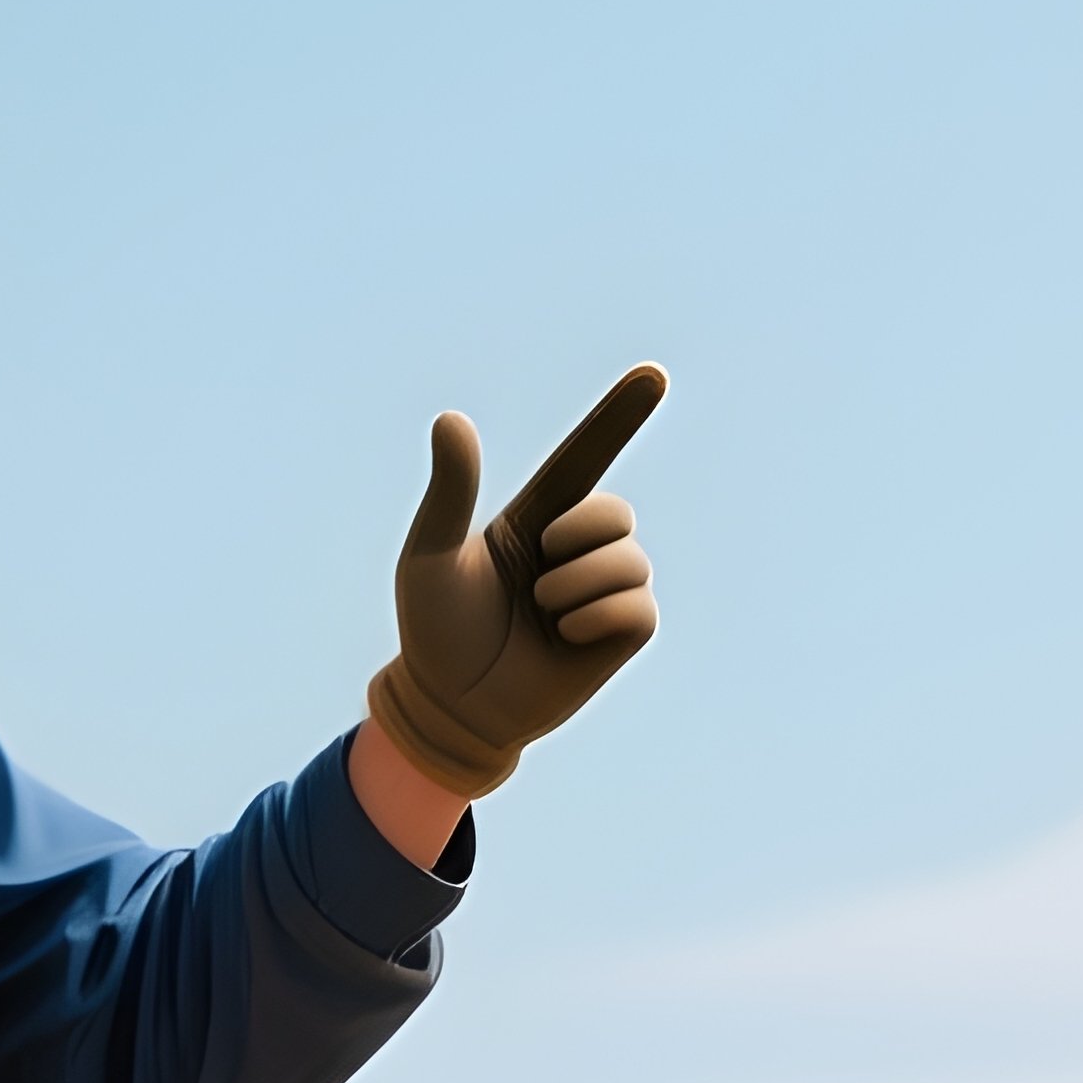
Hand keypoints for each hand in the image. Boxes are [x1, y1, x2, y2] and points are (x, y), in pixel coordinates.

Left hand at [366, 363, 665, 797]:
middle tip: (538, 571)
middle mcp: (575, 550)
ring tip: (543, 614)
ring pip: (630, 560)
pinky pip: (638, 607)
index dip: (619, 416)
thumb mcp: (430, 555)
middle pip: (615, 510)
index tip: (653, 374)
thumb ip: (449, 492)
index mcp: (534, 519)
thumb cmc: (434, 632)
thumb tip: (452, 419)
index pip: (586, 456)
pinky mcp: (620, 636)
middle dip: (579, 533)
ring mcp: (601, 593)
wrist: (450, 707)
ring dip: (577, 585)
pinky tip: (566, 637)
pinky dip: (598, 617)